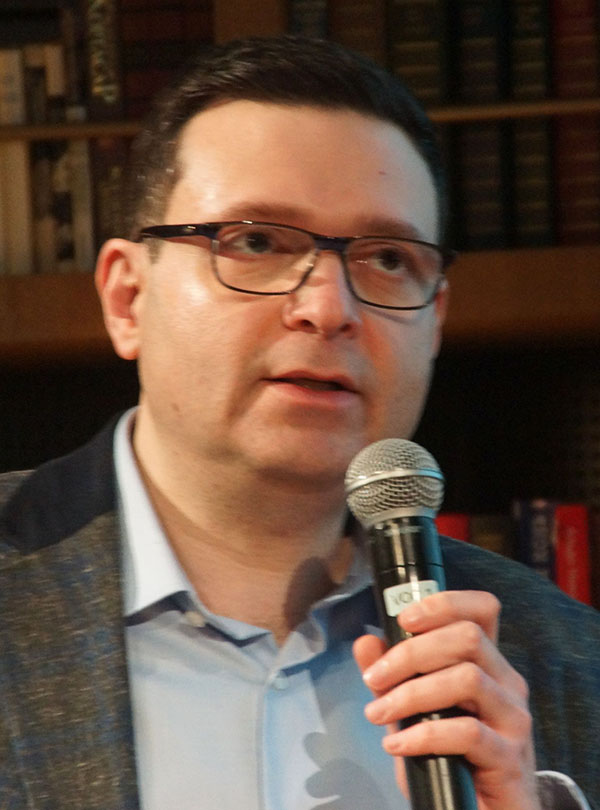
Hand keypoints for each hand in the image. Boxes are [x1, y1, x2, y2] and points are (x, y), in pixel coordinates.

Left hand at [353, 590, 540, 809]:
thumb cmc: (449, 757)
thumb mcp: (412, 711)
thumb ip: (392, 677)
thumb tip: (365, 642)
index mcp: (487, 662)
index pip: (482, 610)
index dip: (445, 603)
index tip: (403, 618)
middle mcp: (507, 682)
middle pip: (468, 637)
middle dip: (411, 652)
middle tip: (374, 679)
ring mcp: (513, 718)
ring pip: (467, 678)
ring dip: (412, 693)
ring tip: (378, 713)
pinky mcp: (510, 757)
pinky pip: (467, 732)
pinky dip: (423, 735)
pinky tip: (396, 746)